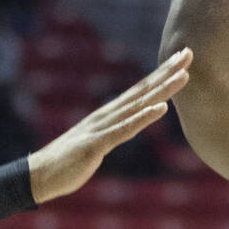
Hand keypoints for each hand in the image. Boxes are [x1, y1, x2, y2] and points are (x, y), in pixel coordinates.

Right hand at [28, 48, 191, 202]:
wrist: (39, 175)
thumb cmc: (68, 161)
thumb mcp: (97, 144)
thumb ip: (112, 133)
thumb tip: (125, 128)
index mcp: (109, 115)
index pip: (140, 90)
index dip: (161, 74)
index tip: (181, 59)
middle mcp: (107, 115)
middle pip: (142, 90)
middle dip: (167, 72)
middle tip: (189, 52)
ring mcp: (102, 127)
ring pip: (138, 105)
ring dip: (162, 89)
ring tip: (184, 76)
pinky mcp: (97, 144)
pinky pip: (125, 129)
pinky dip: (144, 117)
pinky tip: (161, 107)